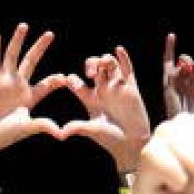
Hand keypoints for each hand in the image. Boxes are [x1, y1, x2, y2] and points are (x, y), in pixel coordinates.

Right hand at [0, 23, 67, 168]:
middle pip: (31, 62)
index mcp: (30, 97)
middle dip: (40, 48)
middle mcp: (18, 86)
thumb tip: (62, 134)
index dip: (56, 80)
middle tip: (50, 34)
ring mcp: (4, 82)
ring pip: (12, 57)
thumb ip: (43, 126)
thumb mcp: (27, 128)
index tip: (65, 77)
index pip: (47, 84)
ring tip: (24, 26)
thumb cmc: (5, 134)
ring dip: (18, 41)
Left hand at [64, 47, 152, 172]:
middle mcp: (103, 91)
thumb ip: (78, 128)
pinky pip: (127, 69)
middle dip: (91, 64)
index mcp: (90, 100)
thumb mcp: (92, 130)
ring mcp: (116, 88)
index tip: (68, 80)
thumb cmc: (111, 139)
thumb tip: (60, 133)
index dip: (71, 80)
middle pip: (94, 69)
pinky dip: (124, 58)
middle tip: (90, 73)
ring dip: (104, 60)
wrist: (132, 143)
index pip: (77, 84)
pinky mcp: (131, 88)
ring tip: (102, 64)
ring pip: (109, 66)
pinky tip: (118, 49)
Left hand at [161, 34, 193, 118]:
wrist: (183, 141)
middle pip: (182, 70)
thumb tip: (183, 63)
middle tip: (189, 63)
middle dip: (186, 63)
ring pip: (193, 77)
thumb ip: (176, 79)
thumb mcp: (171, 97)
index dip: (169, 51)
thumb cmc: (173, 121)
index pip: (168, 66)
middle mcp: (178, 91)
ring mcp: (190, 96)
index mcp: (168, 89)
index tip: (171, 36)